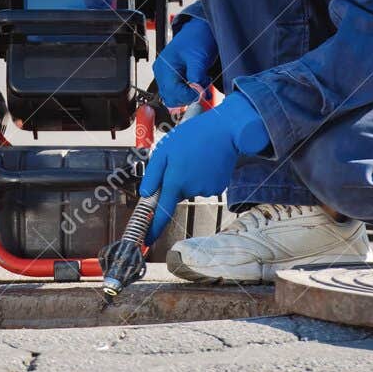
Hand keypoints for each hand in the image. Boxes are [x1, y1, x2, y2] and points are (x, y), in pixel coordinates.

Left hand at [139, 94, 268, 236]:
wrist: (225, 130)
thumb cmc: (192, 136)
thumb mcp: (164, 151)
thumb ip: (153, 175)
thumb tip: (146, 195)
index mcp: (175, 181)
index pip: (162, 211)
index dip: (154, 228)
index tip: (147, 241)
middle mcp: (192, 189)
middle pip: (177, 193)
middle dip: (175, 180)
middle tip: (180, 158)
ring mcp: (207, 189)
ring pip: (191, 188)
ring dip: (189, 176)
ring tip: (195, 156)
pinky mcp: (219, 186)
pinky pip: (204, 185)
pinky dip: (202, 176)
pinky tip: (206, 161)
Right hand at [152, 16, 217, 108]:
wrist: (198, 31)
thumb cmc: (196, 40)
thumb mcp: (199, 58)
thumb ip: (197, 76)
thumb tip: (197, 92)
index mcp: (165, 67)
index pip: (172, 92)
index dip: (188, 95)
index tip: (202, 92)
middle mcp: (161, 73)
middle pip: (171, 98)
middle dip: (189, 96)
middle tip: (203, 85)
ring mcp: (164, 76)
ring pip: (174, 98)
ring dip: (189, 95)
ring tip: (201, 81)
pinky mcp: (170, 78)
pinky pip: (177, 93)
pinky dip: (189, 92)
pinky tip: (197, 82)